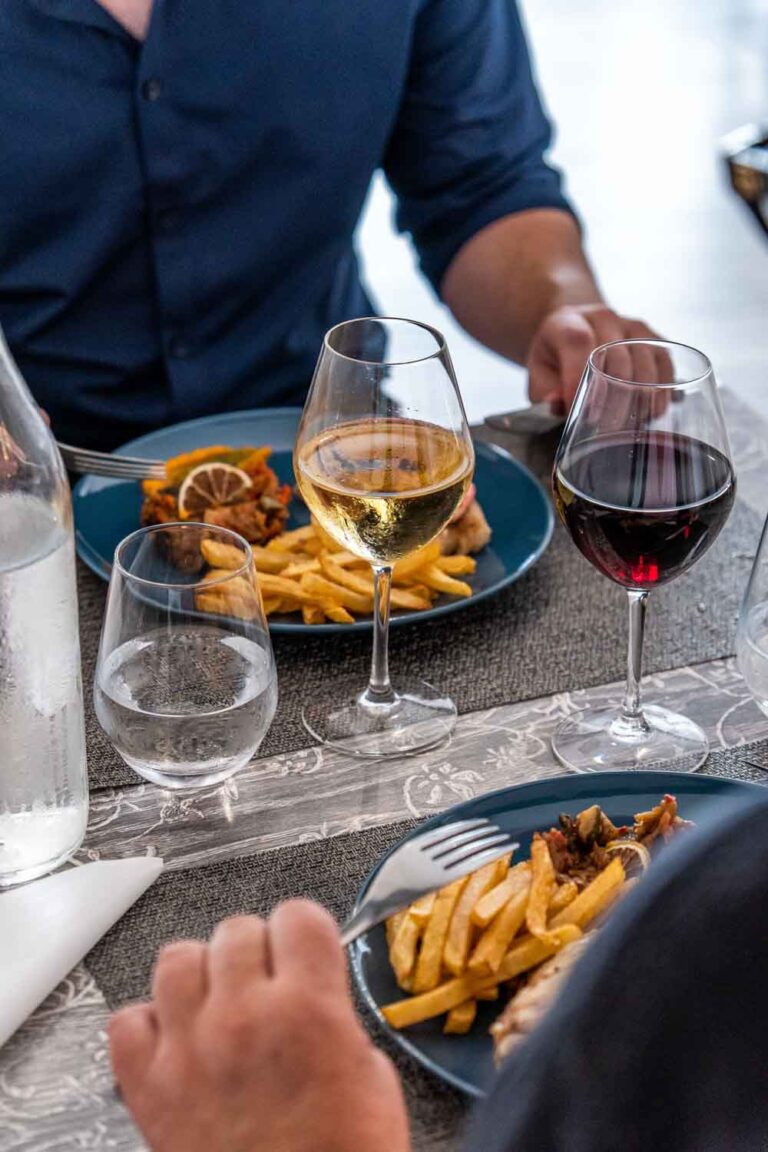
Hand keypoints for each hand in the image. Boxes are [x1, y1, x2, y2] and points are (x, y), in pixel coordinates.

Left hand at [108, 901, 410, 1151]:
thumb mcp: (371, 1077)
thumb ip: (334, 1016)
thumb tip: (310, 991)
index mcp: (308, 1010)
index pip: (297, 916)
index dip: (303, 932)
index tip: (303, 948)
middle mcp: (243, 1017)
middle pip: (236, 929)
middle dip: (255, 953)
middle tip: (265, 985)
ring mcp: (189, 1050)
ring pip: (176, 958)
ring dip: (200, 975)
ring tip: (217, 1005)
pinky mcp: (148, 1089)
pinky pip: (127, 1020)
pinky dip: (148, 1025)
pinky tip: (176, 1043)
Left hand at [527, 304, 661, 411]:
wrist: (576, 333)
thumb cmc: (556, 360)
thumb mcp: (540, 375)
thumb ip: (545, 392)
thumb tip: (558, 404)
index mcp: (567, 322)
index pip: (578, 342)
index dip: (581, 376)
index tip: (586, 412)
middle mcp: (602, 317)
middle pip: (616, 354)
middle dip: (615, 396)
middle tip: (610, 429)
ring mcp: (631, 325)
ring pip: (644, 359)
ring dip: (640, 395)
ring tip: (632, 424)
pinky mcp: (653, 337)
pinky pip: (664, 361)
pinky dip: (661, 388)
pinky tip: (653, 411)